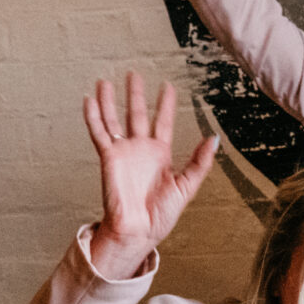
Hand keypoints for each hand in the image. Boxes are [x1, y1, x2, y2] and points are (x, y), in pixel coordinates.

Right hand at [83, 73, 216, 277]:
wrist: (139, 230)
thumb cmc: (161, 215)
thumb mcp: (187, 186)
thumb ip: (199, 162)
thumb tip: (214, 139)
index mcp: (160, 155)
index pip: (162, 122)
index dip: (165, 104)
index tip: (168, 86)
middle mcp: (140, 150)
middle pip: (137, 114)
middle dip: (136, 94)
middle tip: (134, 73)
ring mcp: (123, 152)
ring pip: (114, 119)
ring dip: (109, 101)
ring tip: (105, 81)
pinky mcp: (108, 158)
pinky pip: (99, 133)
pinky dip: (93, 116)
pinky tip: (89, 100)